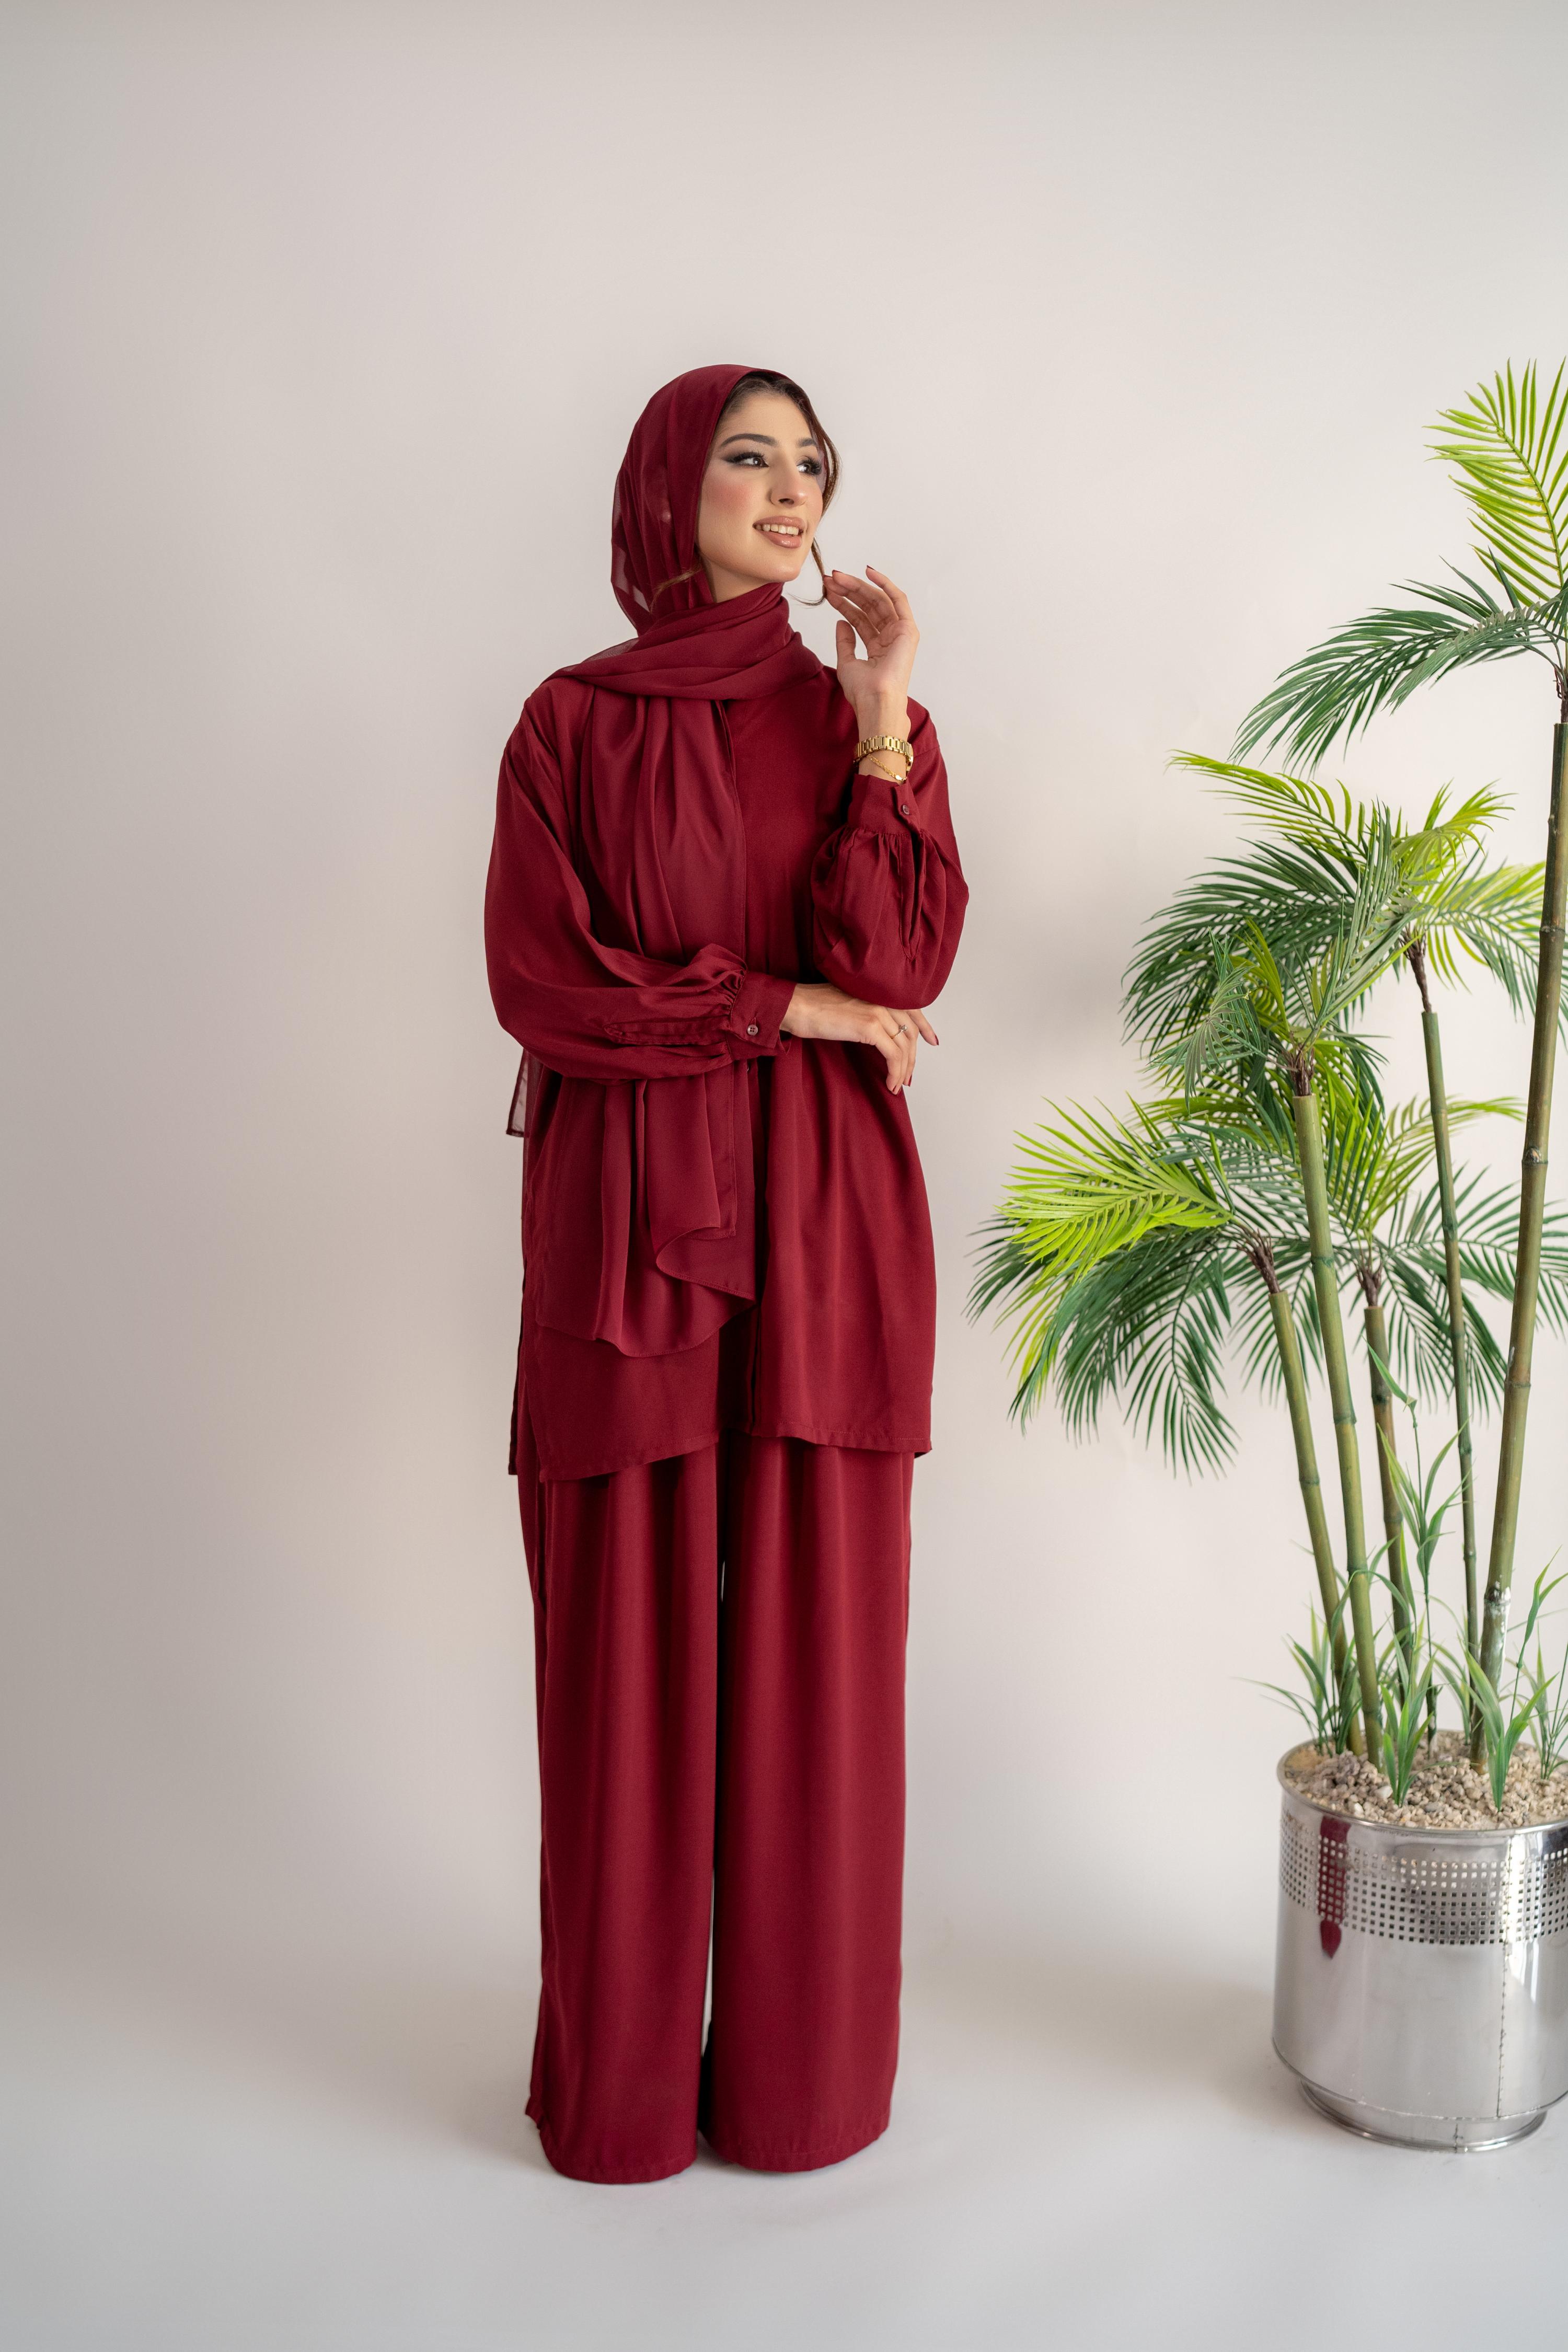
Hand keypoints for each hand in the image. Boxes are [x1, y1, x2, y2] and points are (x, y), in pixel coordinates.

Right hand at [780, 982, 937, 1092]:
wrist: (796, 1005)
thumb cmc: (813, 1007)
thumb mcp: (848, 1004)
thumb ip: (867, 1012)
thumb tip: (878, 1034)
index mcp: (879, 991)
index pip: (912, 1009)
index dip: (925, 1026)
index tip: (932, 1040)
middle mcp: (883, 998)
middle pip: (910, 1032)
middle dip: (912, 1059)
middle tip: (908, 1077)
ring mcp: (878, 1011)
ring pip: (904, 1046)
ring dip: (903, 1070)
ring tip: (897, 1085)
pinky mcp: (869, 1026)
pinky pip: (893, 1055)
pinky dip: (895, 1072)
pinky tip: (890, 1083)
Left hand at [823, 566, 918, 740]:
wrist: (875, 701)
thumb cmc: (863, 690)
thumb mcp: (846, 662)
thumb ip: (845, 641)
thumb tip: (841, 621)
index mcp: (878, 647)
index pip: (860, 618)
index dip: (844, 603)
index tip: (828, 591)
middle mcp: (890, 638)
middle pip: (868, 607)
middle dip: (849, 591)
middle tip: (830, 579)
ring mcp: (900, 633)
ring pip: (879, 601)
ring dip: (858, 586)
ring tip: (838, 577)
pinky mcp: (908, 629)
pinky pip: (898, 600)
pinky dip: (885, 584)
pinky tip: (868, 572)